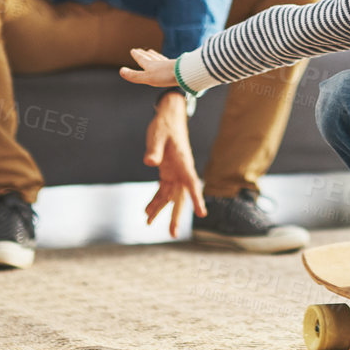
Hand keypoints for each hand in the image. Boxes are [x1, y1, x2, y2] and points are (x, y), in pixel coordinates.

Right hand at [119, 47, 178, 88]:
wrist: (184, 73)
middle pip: (150, 57)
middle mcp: (159, 63)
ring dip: (154, 55)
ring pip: (158, 58)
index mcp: (150, 65)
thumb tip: (121, 70)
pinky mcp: (176, 67)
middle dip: (144, 54)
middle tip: (140, 50)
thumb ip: (134, 75)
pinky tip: (167, 61)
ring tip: (151, 52)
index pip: (142, 59)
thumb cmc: (166, 76)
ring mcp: (168, 64)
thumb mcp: (147, 77)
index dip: (137, 55)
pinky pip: (167, 62)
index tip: (133, 50)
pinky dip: (164, 60)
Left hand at [142, 91, 205, 236]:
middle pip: (181, 197)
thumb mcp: (157, 135)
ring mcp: (175, 172)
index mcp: (183, 162)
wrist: (169, 116)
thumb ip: (154, 149)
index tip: (202, 214)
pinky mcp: (167, 171)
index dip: (197, 199)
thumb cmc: (165, 125)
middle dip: (177, 215)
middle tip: (173, 233)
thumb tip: (149, 162)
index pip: (192, 183)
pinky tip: (147, 211)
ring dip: (160, 209)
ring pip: (170, 196)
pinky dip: (155, 200)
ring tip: (149, 223)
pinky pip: (162, 190)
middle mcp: (181, 171)